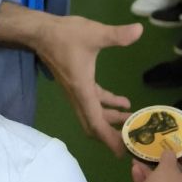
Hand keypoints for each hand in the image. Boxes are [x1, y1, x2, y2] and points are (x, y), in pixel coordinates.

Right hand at [32, 13, 141, 153]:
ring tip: (132, 119)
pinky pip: (93, 101)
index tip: (122, 151)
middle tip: (132, 139)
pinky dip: (107, 105)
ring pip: (94, 113)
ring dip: (111, 119)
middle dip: (112, 133)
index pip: (96, 122)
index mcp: (83, 90)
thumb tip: (140, 30)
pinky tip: (122, 102)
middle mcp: (78, 96)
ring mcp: (76, 91)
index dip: (109, 138)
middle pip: (94, 124)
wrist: (42, 33)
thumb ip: (117, 34)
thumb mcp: (95, 33)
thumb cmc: (66, 35)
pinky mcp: (77, 83)